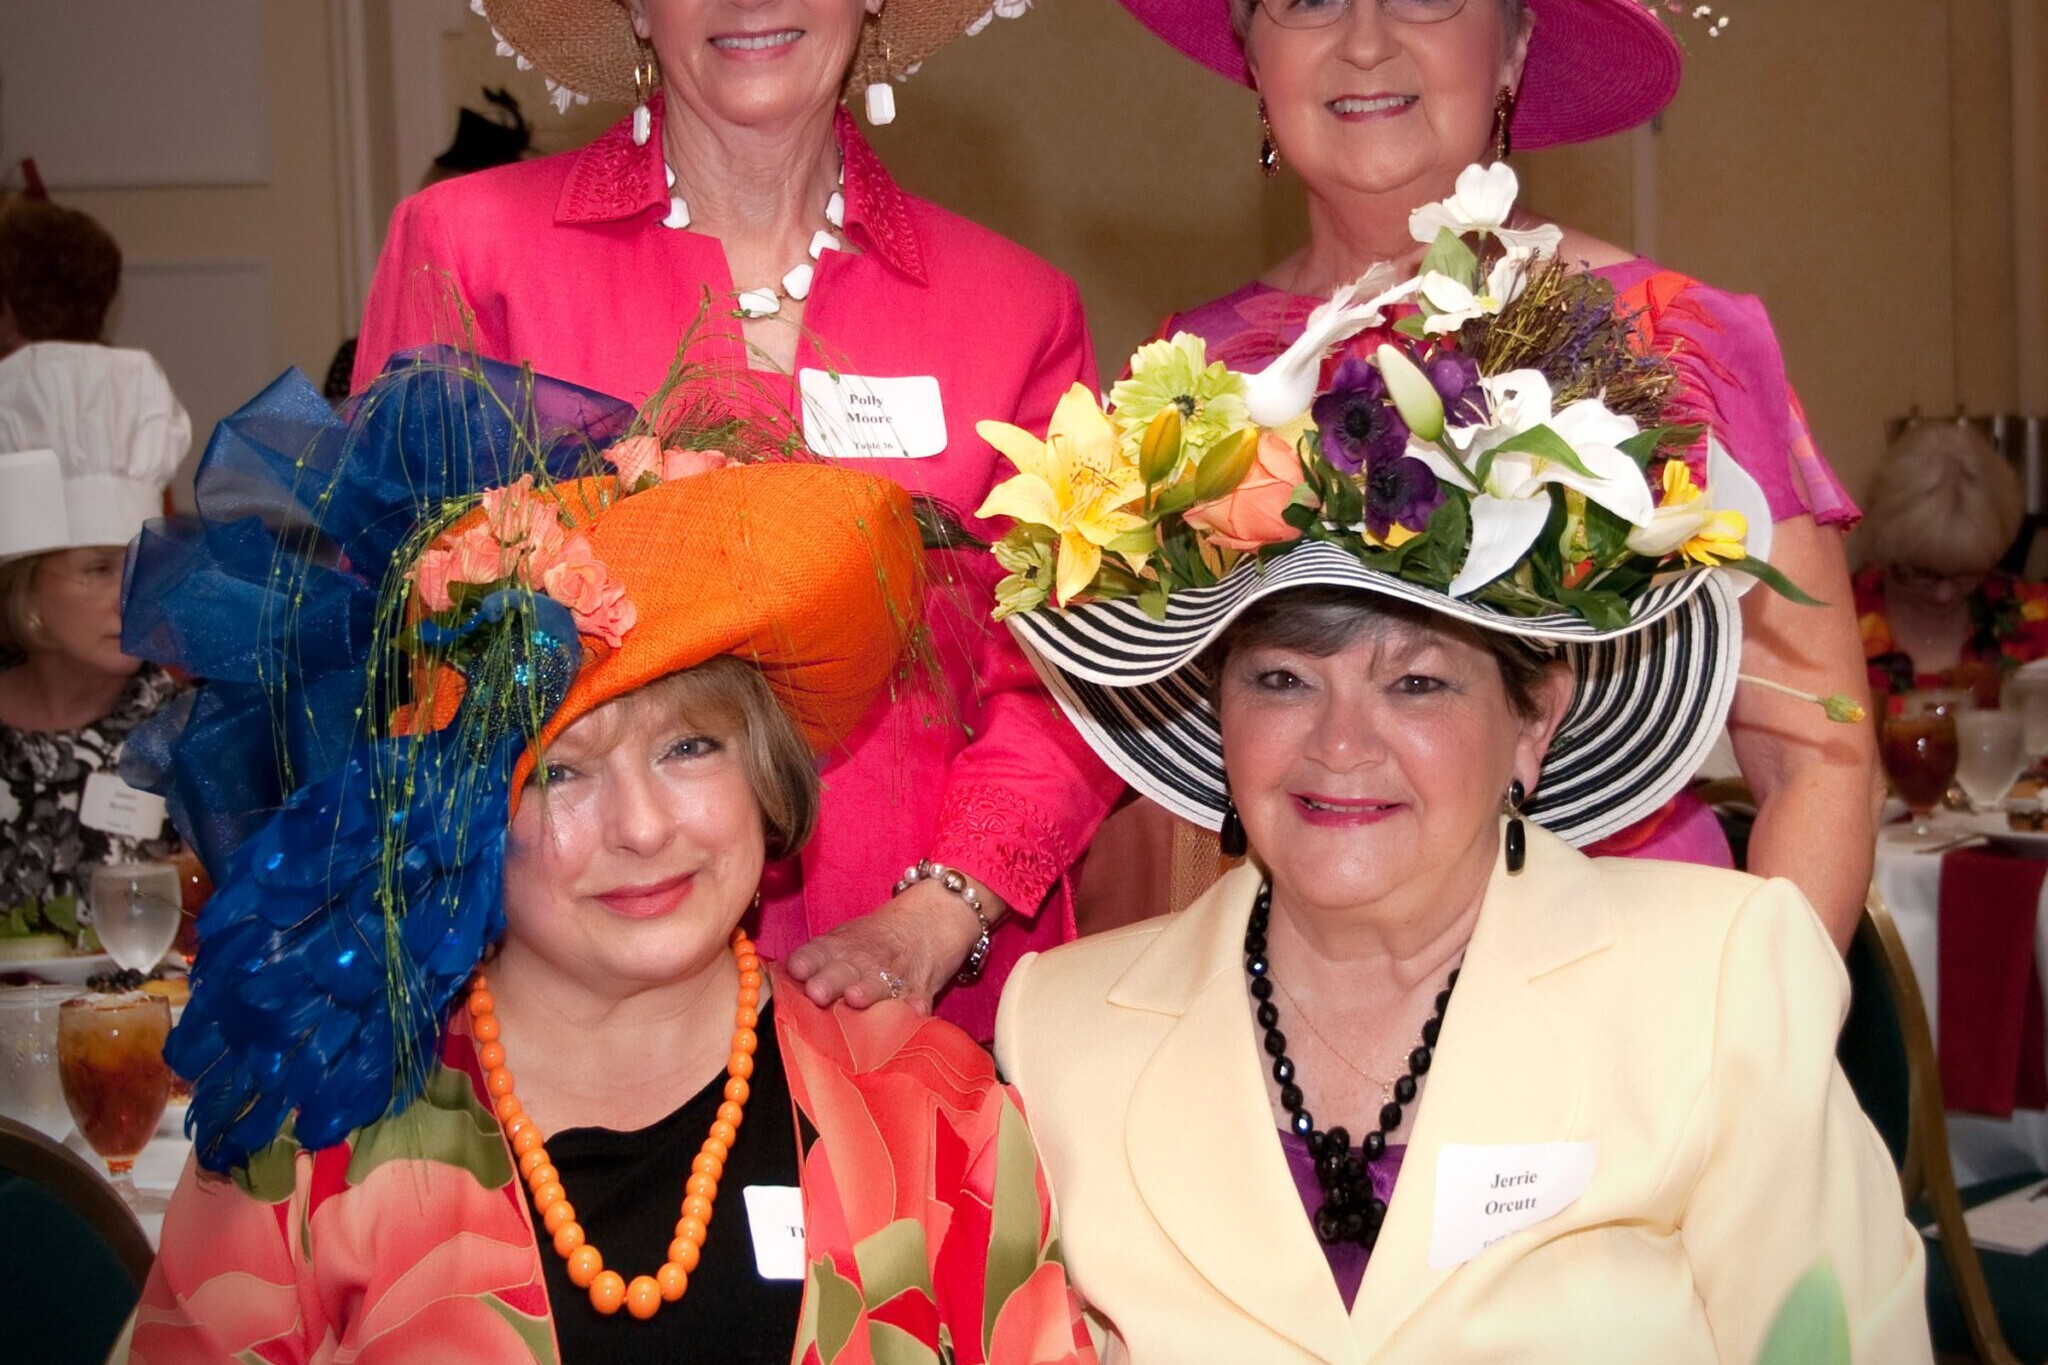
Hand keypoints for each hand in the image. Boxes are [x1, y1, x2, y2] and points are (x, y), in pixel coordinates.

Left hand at [784, 876, 1006, 1013]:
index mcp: (841, 946)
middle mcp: (865, 958)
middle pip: (845, 968)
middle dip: (830, 980)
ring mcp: (895, 972)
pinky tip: (915, 1012)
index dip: (807, 961)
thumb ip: (816, 961)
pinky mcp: (923, 986)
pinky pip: (920, 997)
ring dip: (867, 990)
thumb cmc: (877, 938)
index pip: (819, 951)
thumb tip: (777, 982)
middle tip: (817, 993)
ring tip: (857, 998)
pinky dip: (917, 1005)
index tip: (795, 970)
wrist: (930, 918)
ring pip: (879, 981)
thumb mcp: (845, 939)